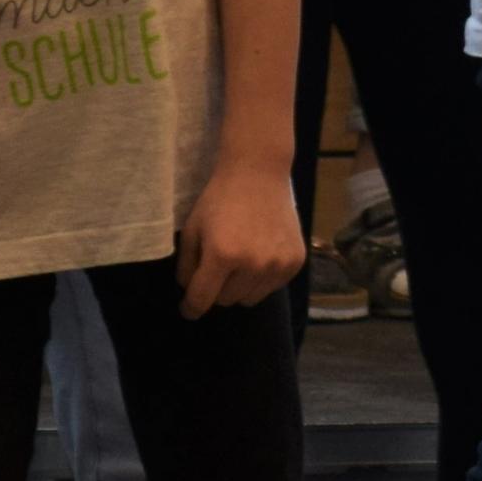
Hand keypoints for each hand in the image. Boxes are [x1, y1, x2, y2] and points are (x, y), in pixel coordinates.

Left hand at [174, 159, 308, 317]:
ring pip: (249, 299)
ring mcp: (277, 265)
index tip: (187, 309)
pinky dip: (261, 279)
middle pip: (226, 301)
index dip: (190, 308)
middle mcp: (252, 265)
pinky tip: (260, 253)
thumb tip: (189, 292)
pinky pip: (271, 287)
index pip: (202, 300)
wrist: (259, 172)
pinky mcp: (295, 262)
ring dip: (240, 287)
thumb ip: (186, 265)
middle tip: (218, 266)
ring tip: (240, 260)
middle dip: (217, 289)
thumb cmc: (220, 198)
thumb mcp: (193, 228)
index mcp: (222, 255)